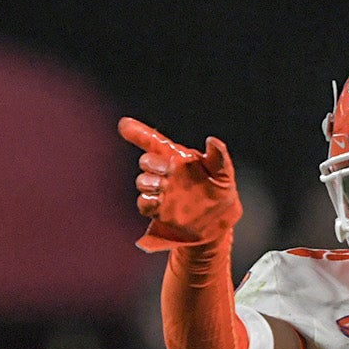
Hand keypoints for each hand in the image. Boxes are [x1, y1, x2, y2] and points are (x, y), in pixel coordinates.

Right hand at [118, 117, 242, 250]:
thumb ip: (218, 157)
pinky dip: (147, 201)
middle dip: (152, 163)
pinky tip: (158, 201)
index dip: (140, 133)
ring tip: (162, 186)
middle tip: (166, 170)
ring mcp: (160, 191)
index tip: (125, 125)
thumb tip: (212, 140)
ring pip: (142, 182)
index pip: (156, 143)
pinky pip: (144, 203)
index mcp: (179, 158)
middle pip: (147, 162)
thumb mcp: (224, 173)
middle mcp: (166, 173)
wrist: (218, 223)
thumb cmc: (221, 191)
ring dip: (148, 183)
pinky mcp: (158, 210)